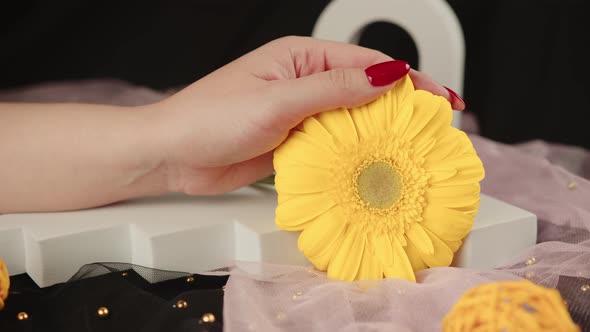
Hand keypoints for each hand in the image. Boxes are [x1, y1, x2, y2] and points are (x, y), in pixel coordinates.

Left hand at [149, 36, 464, 194]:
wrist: (173, 156)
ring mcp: (301, 114)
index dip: (408, 80)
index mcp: (301, 58)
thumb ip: (332, 89)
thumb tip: (385, 75)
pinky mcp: (294, 142)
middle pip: (365, 92)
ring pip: (352, 121)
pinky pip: (333, 145)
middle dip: (400, 108)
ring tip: (411, 150)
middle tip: (433, 129)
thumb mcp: (276, 100)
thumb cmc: (209, 117)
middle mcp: (304, 83)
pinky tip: (371, 165)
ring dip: (379, 133)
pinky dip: (353, 154)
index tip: (438, 99)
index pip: (367, 63)